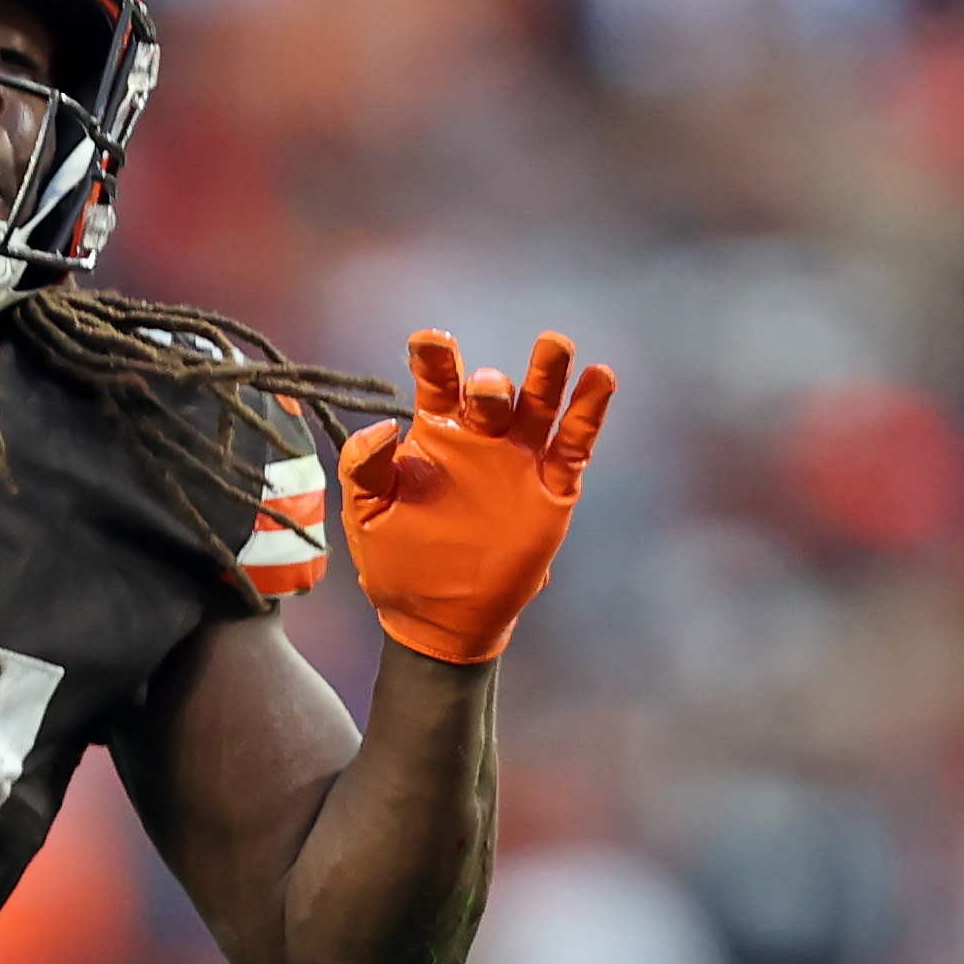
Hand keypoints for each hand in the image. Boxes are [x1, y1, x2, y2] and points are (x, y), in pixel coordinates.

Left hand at [337, 329, 615, 666]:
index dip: (434, 356)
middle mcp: (481, 436)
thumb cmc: (398, 564)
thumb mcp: (367, 516)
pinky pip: (574, 444)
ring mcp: (519, 459)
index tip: (429, 342)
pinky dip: (589, 412)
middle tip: (487, 389)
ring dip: (549, 374)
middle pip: (492, 391)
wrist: (439, 621)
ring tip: (556, 347)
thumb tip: (384, 428)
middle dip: (491, 384)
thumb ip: (364, 468)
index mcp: (436, 433)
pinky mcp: (552, 488)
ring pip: (540, 404)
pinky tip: (600, 379)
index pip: (437, 381)